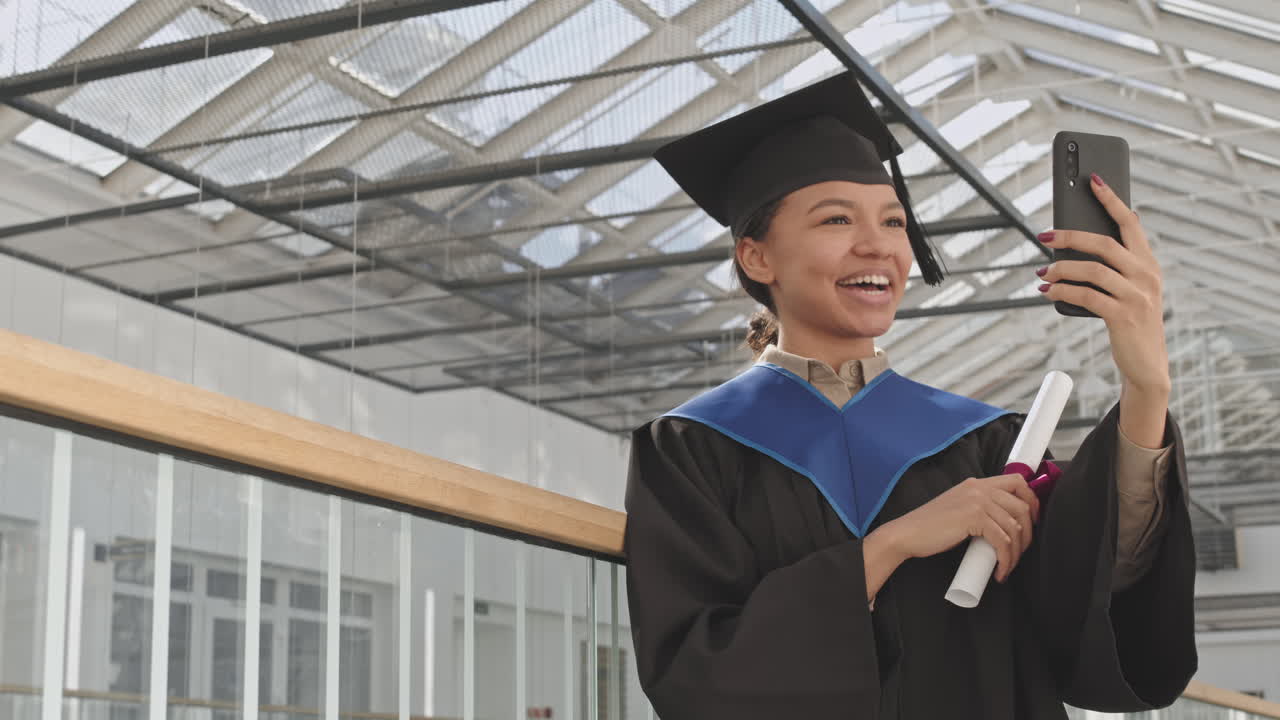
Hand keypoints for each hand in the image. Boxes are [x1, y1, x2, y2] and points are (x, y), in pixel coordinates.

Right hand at [882, 474, 1040, 582]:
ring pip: (1014, 526)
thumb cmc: (930, 527)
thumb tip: (1004, 527)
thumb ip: (979, 508)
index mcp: (976, 484)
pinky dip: (1006, 559)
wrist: (907, 533)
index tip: (1032, 522)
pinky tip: (1000, 570)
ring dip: (1017, 552)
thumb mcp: (959, 508)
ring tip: (1007, 566)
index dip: (1032, 501)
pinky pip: (1003, 541)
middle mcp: (979, 488)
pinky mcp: (973, 517)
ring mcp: (977, 501)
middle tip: (1021, 551)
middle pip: (1021, 506)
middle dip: (1028, 533)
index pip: (1017, 482)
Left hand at [1036, 173, 1170, 395]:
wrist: (1147, 363)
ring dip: (1062, 268)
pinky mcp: (1124, 316)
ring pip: (1094, 269)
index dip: (1111, 200)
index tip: (1093, 180)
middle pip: (1104, 243)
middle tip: (1044, 235)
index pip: (1130, 223)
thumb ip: (1117, 265)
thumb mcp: (1129, 289)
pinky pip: (1087, 295)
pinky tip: (1048, 291)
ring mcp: (1137, 295)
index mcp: (1147, 263)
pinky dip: (1063, 290)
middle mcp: (1146, 275)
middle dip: (1071, 235)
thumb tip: (1083, 240)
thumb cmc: (1131, 320)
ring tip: (1042, 272)